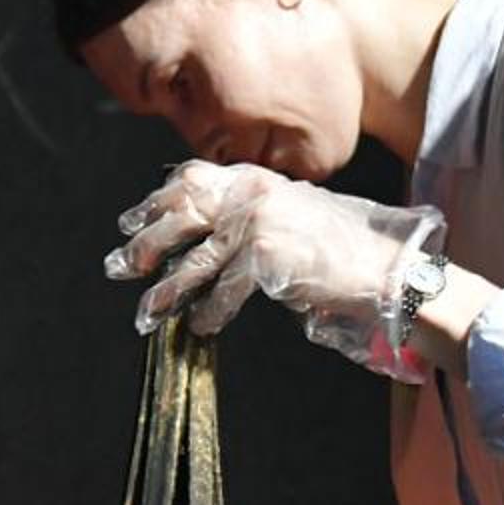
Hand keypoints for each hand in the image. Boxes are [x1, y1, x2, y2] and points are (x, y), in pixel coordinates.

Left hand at [104, 160, 429, 337]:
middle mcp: (251, 195)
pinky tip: (202, 326)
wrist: (382, 265)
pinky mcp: (265, 259)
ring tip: (147, 312)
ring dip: (166, 291)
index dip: (158, 200)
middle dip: (145, 242)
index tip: (132, 219)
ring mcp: (257, 225)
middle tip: (121, 266)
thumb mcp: (289, 211)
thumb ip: (249, 212)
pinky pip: (224, 291)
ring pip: (194, 262)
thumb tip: (203, 232)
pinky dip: (210, 312)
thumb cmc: (337, 244)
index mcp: (255, 179)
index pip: (192, 179)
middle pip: (181, 215)